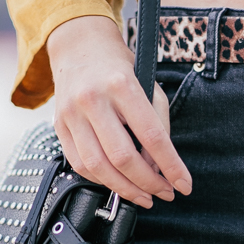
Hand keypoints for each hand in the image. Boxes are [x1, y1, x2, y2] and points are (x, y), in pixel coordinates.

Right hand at [47, 15, 191, 207]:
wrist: (78, 47)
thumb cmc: (119, 68)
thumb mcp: (148, 84)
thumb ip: (158, 124)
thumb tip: (158, 168)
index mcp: (122, 85)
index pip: (152, 136)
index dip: (171, 166)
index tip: (184, 185)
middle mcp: (93, 100)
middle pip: (123, 157)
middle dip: (148, 183)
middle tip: (164, 193)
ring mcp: (72, 114)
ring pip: (98, 167)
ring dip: (125, 189)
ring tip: (143, 196)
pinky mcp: (59, 127)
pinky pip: (80, 165)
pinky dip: (102, 180)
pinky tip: (118, 182)